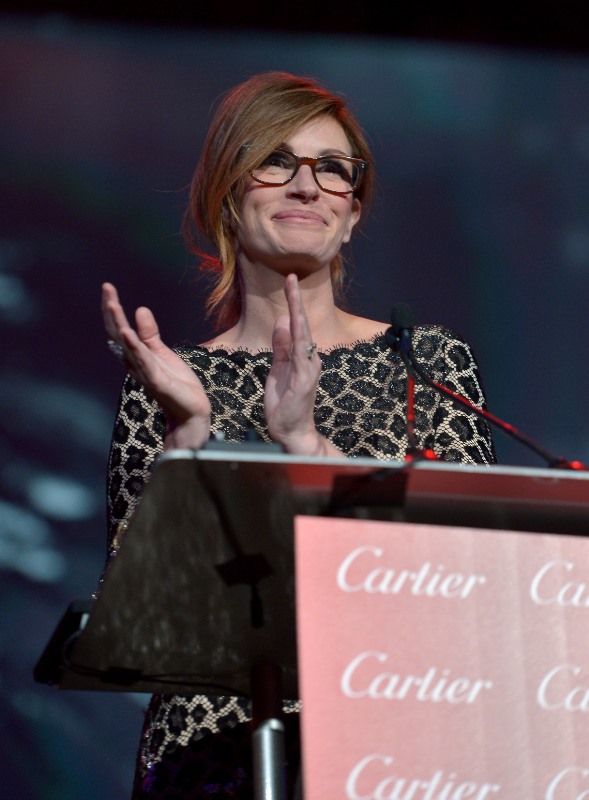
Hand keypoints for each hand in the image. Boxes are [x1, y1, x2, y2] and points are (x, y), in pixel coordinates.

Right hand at [101, 282, 210, 449]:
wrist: (191, 410)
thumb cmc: (176, 383)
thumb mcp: (162, 353)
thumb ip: (149, 333)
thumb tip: (139, 309)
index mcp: (136, 355)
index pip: (120, 328)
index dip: (112, 309)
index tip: (108, 288)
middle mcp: (135, 363)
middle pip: (118, 334)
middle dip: (112, 312)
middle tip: (107, 289)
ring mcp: (145, 372)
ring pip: (128, 345)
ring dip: (119, 324)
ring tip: (113, 305)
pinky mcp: (156, 382)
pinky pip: (143, 362)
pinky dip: (134, 348)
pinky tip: (127, 333)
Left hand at [264, 274, 341, 456]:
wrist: (290, 430)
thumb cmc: (285, 402)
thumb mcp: (278, 368)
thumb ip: (281, 346)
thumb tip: (283, 320)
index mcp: (303, 355)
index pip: (298, 325)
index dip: (293, 303)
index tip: (289, 281)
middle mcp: (310, 358)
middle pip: (303, 324)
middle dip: (296, 300)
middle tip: (291, 278)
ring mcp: (309, 368)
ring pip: (303, 334)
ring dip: (298, 312)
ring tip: (293, 293)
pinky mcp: (305, 379)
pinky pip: (301, 353)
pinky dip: (298, 337)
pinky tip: (294, 322)